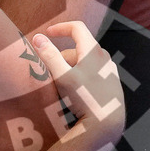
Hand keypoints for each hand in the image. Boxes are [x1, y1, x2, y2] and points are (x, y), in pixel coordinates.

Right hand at [32, 21, 125, 146]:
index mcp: (93, 50)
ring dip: (70, 67)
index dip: (60, 27)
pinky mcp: (111, 83)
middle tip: (49, 70)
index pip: (76, 28)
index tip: (47, 33)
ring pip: (85, 61)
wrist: (107, 123)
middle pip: (78, 48)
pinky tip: (75, 92)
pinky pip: (92, 72)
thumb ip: (49, 56)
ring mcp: (109, 70)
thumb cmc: (84, 98)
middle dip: (61, 55)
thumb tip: (37, 38)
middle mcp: (104, 57)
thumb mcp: (62, 76)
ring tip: (60, 84)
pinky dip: (80, 75)